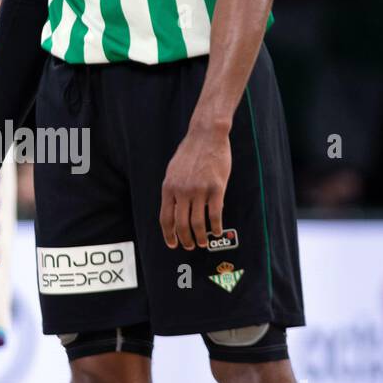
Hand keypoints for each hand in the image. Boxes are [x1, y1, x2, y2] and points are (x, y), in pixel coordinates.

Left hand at [159, 126, 231, 250]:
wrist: (207, 135)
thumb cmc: (190, 152)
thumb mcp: (173, 170)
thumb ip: (173, 190)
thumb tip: (173, 208)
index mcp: (169, 188)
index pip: (166, 218)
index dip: (169, 234)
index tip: (172, 244)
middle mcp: (182, 191)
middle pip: (181, 224)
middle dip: (184, 240)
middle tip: (189, 246)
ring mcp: (199, 190)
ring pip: (198, 223)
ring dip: (200, 237)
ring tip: (203, 242)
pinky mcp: (216, 188)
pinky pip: (215, 214)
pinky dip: (216, 227)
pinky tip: (217, 232)